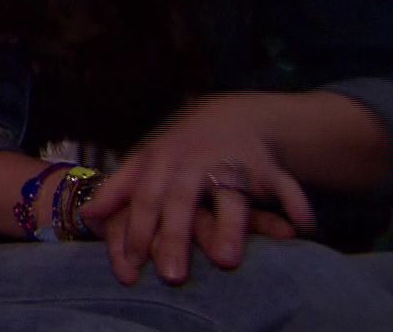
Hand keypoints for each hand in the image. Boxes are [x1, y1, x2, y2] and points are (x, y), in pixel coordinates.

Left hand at [82, 95, 314, 285]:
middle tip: (172, 278)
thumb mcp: (146, 162)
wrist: (230, 115)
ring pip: (230, 196)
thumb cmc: (180, 151)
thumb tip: (89, 218)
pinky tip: (303, 227)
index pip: (144, 199)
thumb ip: (119, 190)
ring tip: (226, 261)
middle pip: (181, 200)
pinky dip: (296, 203)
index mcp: (160, 161)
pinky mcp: (268, 167)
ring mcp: (231, 162)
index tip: (132, 269)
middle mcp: (194, 161)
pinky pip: (285, 186)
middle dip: (175, 237)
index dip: (137, 232)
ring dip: (230, 227)